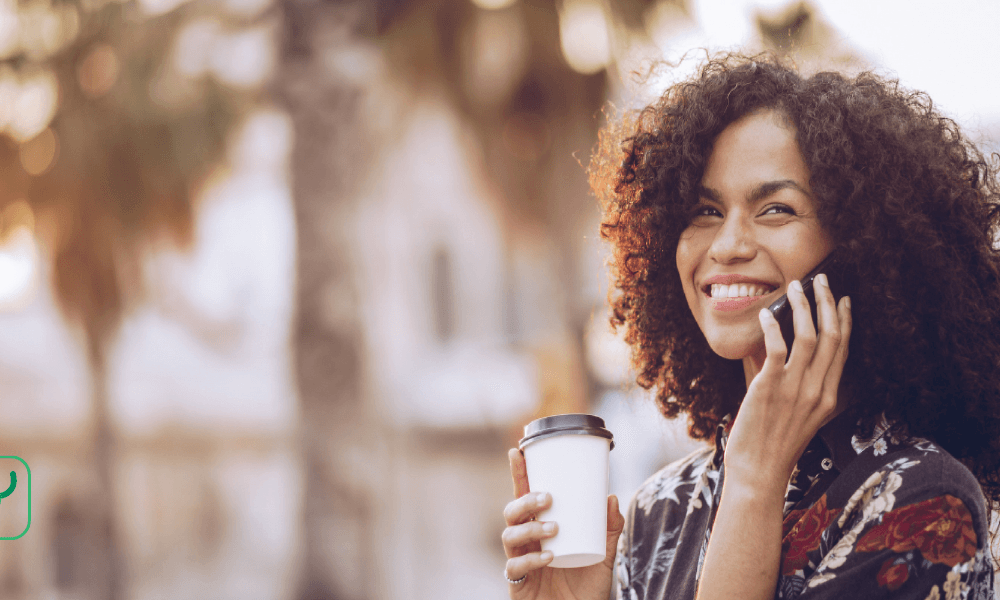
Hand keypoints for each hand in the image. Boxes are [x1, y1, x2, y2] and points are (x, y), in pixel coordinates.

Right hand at [501, 448, 624, 599]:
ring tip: (554, 528)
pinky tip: (548, 556)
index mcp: (541, 529)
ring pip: (509, 535)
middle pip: (512, 512)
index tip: (519, 451)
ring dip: (529, 527)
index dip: (519, 474)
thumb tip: (612, 498)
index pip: (525, 497)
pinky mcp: (518, 585)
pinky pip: (515, 567)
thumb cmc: (587, 589)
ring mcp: (520, 563)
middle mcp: (527, 542)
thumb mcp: (605, 557)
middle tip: (548, 497)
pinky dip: (531, 559)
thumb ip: (610, 530)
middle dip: (525, 500)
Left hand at [724, 273, 851, 493]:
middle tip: (822, 280)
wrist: (758, 473)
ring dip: (804, 307)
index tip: (842, 299)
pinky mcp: (770, 388)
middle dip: (828, 303)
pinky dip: (774, 328)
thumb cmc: (771, 445)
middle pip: (832, 337)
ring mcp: (795, 389)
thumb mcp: (795, 414)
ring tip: (796, 286)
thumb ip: (793, 383)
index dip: (844, 321)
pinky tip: (768, 314)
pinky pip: (778, 349)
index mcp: (828, 398)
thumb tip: (777, 349)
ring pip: (810, 337)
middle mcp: (818, 391)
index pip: (843, 350)